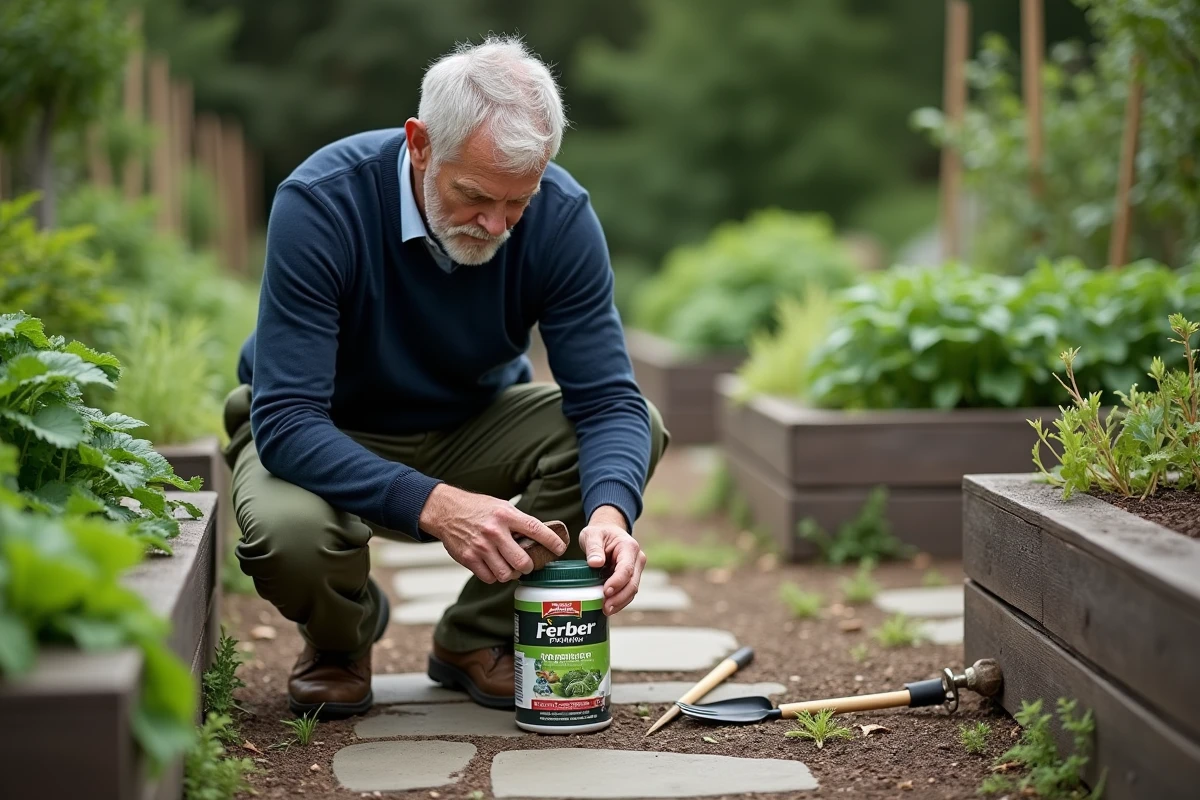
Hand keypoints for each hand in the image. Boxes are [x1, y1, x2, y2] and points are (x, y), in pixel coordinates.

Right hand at [419, 484, 566, 582]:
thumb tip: (541, 537)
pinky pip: (489, 578)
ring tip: (510, 567)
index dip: (552, 541)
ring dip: (511, 574)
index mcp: (506, 515)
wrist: (446, 510)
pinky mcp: (469, 558)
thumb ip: (519, 522)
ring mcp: (481, 547)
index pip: (536, 529)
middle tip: (528, 564)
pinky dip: (494, 576)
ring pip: (506, 574)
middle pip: (522, 561)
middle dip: (529, 566)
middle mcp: (494, 531)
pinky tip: (494, 567)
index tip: (560, 549)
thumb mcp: (502, 507)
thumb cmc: (477, 509)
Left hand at [580, 505, 645, 615]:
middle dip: (619, 597)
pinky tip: (609, 607)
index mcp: (629, 547)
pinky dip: (619, 600)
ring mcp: (636, 569)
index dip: (617, 582)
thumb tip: (595, 563)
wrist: (607, 531)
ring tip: (606, 610)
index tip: (606, 591)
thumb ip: (593, 548)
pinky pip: (627, 591)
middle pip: (632, 583)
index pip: (626, 569)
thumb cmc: (599, 532)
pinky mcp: (630, 577)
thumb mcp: (592, 535)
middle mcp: (637, 559)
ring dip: (620, 602)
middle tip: (605, 608)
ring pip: (632, 590)